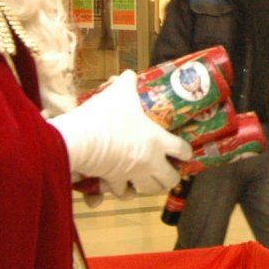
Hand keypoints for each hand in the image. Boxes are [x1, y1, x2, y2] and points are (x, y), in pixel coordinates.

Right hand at [50, 71, 190, 196]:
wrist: (81, 139)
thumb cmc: (106, 115)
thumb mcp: (119, 92)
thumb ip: (127, 82)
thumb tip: (130, 74)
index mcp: (157, 140)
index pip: (182, 150)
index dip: (186, 152)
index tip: (186, 152)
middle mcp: (150, 161)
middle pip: (170, 179)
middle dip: (172, 177)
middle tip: (169, 170)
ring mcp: (132, 174)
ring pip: (150, 190)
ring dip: (152, 187)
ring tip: (150, 181)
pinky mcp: (114, 181)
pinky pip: (123, 193)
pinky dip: (126, 192)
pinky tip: (126, 189)